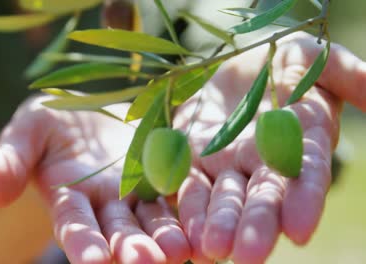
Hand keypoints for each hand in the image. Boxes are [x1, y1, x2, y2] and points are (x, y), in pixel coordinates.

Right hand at [0, 98, 190, 263]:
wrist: (87, 119)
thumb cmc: (48, 128)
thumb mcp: (25, 133)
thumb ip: (8, 162)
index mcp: (70, 198)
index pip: (75, 226)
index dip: (82, 244)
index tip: (91, 262)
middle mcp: (107, 205)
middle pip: (120, 232)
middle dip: (131, 249)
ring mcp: (139, 192)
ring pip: (153, 219)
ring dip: (166, 237)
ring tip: (179, 252)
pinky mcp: (165, 173)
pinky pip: (179, 190)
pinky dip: (190, 206)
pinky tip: (205, 219)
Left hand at [174, 32, 365, 263]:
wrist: (235, 68)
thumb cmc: (283, 62)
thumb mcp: (316, 59)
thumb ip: (347, 76)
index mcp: (299, 142)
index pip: (306, 175)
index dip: (304, 201)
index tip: (299, 230)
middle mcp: (264, 163)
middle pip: (263, 197)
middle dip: (257, 225)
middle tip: (248, 256)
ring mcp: (226, 165)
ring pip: (224, 199)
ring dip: (219, 225)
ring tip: (213, 250)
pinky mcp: (192, 160)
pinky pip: (188, 186)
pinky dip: (188, 209)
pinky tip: (185, 232)